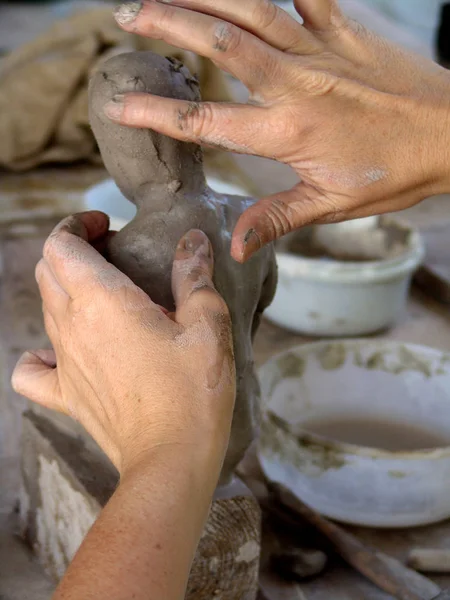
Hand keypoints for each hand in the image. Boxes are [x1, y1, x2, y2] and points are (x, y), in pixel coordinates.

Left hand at [12, 212, 234, 475]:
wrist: (172, 460)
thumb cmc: (193, 392)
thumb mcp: (207, 325)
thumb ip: (194, 276)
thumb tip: (193, 241)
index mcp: (102, 301)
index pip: (60, 244)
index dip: (78, 225)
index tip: (109, 227)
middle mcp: (72, 327)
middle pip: (47, 270)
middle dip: (73, 251)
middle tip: (114, 255)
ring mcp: (64, 363)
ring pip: (45, 308)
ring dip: (67, 290)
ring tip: (106, 297)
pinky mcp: (67, 396)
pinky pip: (32, 370)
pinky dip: (40, 353)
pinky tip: (64, 352)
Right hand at [108, 0, 449, 261]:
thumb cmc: (394, 172)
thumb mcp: (330, 206)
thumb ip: (275, 220)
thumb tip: (231, 246)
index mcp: (288, 131)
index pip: (207, 121)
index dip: (158, 114)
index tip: (119, 104)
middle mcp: (296, 82)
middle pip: (221, 43)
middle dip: (168, 24)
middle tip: (126, 14)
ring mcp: (320, 48)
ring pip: (252, 7)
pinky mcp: (345, 26)